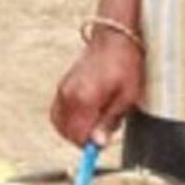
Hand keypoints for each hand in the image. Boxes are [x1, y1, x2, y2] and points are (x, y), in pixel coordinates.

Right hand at [50, 31, 143, 146]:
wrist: (115, 38)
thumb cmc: (124, 65)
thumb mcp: (126, 98)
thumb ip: (108, 122)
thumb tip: (97, 143)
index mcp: (83, 100)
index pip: (77, 136)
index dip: (90, 145)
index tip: (102, 143)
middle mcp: (68, 95)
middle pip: (66, 131)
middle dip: (82, 138)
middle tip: (101, 132)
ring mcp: (63, 89)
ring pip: (59, 122)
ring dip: (74, 128)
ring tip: (95, 121)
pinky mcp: (63, 85)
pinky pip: (59, 110)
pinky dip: (69, 118)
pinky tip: (86, 113)